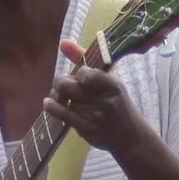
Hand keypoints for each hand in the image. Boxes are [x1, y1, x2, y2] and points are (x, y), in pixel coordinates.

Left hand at [45, 39, 153, 155]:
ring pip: (64, 100)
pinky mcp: (87, 129)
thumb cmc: (118, 104)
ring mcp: (95, 116)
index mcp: (113, 85)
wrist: (130, 137)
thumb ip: (85, 60)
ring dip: (57, 96)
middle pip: (68, 86)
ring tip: (60, 96)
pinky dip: (52, 107)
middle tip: (63, 84)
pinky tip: (48, 103)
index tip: (80, 76)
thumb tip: (63, 43)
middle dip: (60, 83)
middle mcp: (105, 100)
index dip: (78, 73)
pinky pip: (63, 115)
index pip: (86, 73)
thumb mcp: (109, 82)